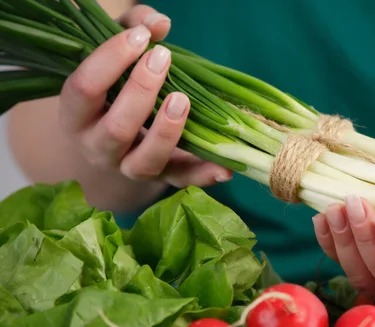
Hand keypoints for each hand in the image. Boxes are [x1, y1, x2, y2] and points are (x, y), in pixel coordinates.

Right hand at [58, 5, 231, 187]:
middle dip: (141, 92)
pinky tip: (225, 167)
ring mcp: (129, 169)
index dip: (109, 61)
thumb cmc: (113, 87)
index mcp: (76, 116)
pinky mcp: (161, 179)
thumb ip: (131, 29)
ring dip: (166, 132)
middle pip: (117, 129)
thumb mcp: (114, 56)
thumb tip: (160, 25)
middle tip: (163, 59)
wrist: (114, 140)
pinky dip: (204, 176)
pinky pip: (181, 181)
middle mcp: (98, 148)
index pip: (84, 90)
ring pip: (145, 162)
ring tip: (182, 99)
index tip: (139, 39)